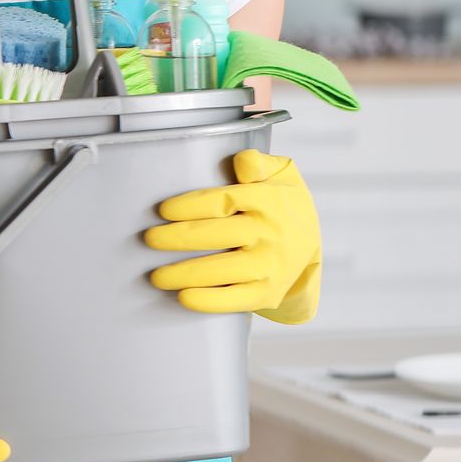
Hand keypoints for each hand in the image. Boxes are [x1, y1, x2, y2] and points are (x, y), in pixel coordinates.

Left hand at [144, 149, 321, 325]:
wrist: (311, 246)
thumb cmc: (281, 203)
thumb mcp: (281, 175)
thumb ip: (260, 163)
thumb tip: (242, 160)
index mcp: (270, 201)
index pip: (225, 201)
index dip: (191, 206)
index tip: (163, 210)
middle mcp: (271, 234)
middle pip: (217, 236)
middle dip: (178, 238)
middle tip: (148, 240)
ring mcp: (270, 266)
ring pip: (222, 270)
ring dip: (185, 274)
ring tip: (156, 275)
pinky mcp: (267, 293)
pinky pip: (236, 299)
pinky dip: (209, 301)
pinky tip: (184, 298)